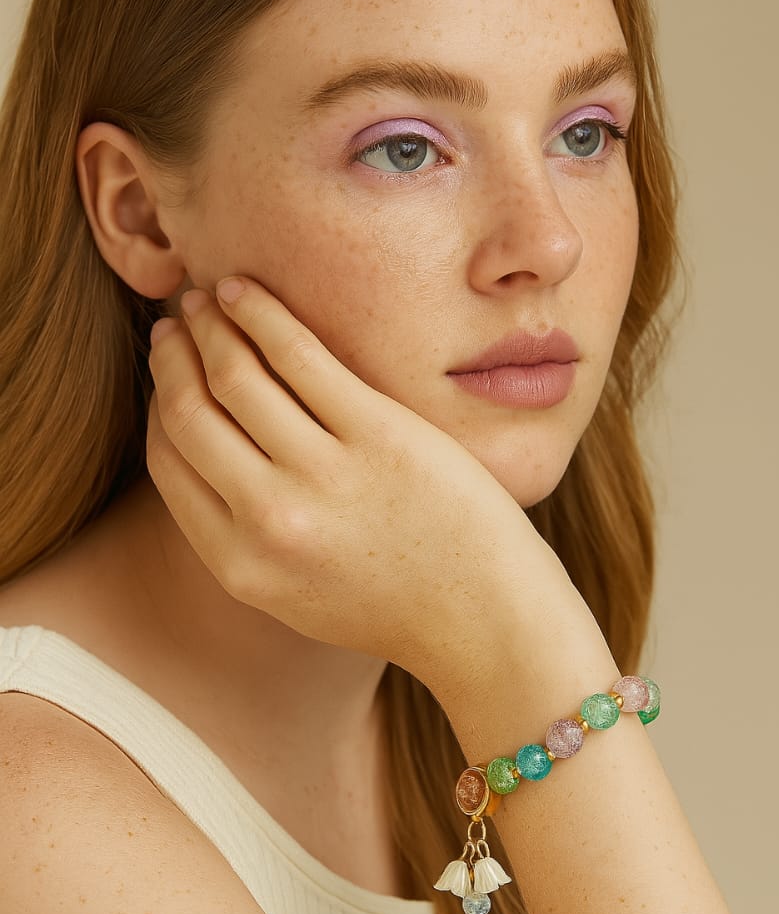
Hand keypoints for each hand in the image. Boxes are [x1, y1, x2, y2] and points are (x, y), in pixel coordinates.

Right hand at [146, 277, 573, 691]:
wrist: (483, 620)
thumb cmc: (395, 603)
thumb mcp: (294, 595)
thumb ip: (243, 536)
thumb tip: (206, 453)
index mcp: (239, 564)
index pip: (168, 461)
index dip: (160, 403)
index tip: (167, 371)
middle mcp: (269, 520)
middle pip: (190, 413)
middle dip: (172, 356)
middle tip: (174, 322)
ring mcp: (323, 476)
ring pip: (236, 375)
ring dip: (211, 324)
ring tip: (208, 299)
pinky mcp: (378, 434)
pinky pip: (298, 355)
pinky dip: (260, 313)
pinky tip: (245, 293)